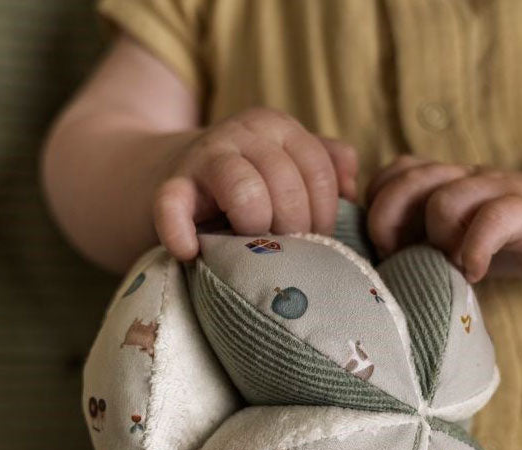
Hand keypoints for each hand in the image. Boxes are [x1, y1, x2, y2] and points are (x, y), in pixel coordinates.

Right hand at [153, 107, 357, 259]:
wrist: (179, 175)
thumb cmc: (251, 182)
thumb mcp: (291, 164)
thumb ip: (327, 166)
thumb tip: (352, 188)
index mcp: (279, 127)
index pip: (319, 172)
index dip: (324, 215)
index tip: (314, 237)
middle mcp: (243, 133)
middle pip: (287, 184)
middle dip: (293, 227)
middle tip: (285, 248)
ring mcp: (204, 157)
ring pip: (245, 192)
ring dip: (255, 228)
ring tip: (250, 248)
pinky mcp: (169, 186)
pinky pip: (172, 206)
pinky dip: (181, 232)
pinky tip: (190, 251)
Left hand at [366, 155, 521, 282]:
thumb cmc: (511, 244)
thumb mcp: (457, 244)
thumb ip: (421, 246)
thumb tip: (372, 279)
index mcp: (443, 183)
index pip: (389, 176)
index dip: (375, 210)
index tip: (383, 250)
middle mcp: (465, 178)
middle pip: (405, 179)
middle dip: (388, 223)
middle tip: (401, 259)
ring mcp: (498, 189)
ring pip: (445, 198)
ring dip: (437, 240)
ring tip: (448, 269)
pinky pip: (495, 218)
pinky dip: (476, 248)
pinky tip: (476, 273)